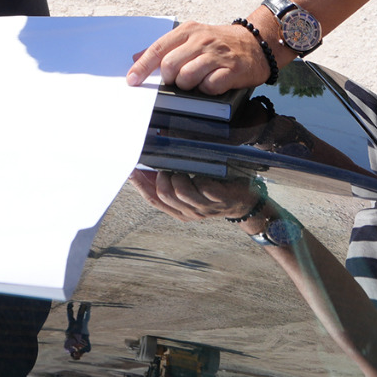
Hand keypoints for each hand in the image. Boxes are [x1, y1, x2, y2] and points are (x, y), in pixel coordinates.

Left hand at [126, 19, 271, 90]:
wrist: (256, 43)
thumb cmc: (219, 43)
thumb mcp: (191, 38)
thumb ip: (164, 48)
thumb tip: (136, 58)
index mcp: (188, 31)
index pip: (158, 49)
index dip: (142, 67)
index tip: (132, 80)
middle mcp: (201, 40)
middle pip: (170, 66)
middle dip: (170, 79)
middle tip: (178, 80)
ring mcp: (217, 54)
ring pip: (187, 77)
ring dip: (188, 86)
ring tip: (197, 81)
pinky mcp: (232, 69)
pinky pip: (210, 86)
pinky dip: (207, 90)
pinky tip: (213, 83)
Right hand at [129, 166, 261, 223]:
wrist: (246, 203)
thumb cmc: (215, 190)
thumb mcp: (191, 188)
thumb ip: (171, 180)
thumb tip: (148, 164)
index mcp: (179, 211)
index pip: (153, 199)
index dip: (140, 184)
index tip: (130, 169)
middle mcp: (190, 212)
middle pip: (164, 195)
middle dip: (161, 176)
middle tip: (165, 164)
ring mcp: (205, 208)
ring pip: (181, 192)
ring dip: (179, 175)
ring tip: (184, 167)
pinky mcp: (220, 200)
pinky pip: (203, 187)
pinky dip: (199, 176)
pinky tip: (202, 172)